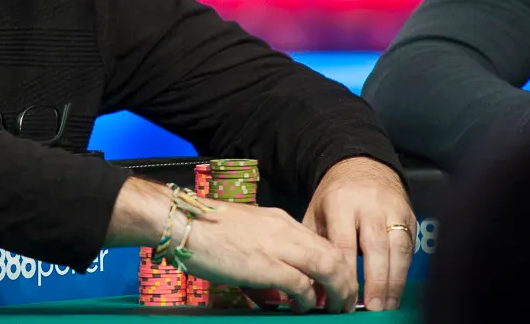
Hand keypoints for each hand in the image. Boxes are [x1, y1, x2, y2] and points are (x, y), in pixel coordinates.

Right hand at [179, 198, 357, 312]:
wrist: (182, 221)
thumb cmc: (204, 228)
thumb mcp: (245, 231)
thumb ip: (266, 248)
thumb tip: (278, 280)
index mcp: (279, 220)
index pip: (323, 243)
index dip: (338, 267)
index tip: (338, 286)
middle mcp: (284, 228)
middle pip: (334, 255)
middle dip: (346, 283)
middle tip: (345, 304)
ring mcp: (276, 244)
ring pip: (327, 267)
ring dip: (337, 292)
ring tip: (334, 309)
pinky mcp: (265, 264)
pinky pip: (301, 284)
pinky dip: (308, 300)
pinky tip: (302, 308)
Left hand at [303, 157, 414, 312]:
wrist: (361, 166)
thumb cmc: (335, 197)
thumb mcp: (316, 212)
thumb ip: (315, 245)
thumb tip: (312, 283)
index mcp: (340, 203)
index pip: (344, 243)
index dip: (347, 272)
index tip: (344, 296)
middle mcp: (369, 206)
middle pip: (376, 246)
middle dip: (376, 280)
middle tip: (373, 307)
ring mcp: (393, 210)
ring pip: (399, 248)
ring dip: (395, 280)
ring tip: (388, 304)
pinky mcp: (410, 216)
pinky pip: (411, 246)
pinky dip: (405, 270)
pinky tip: (398, 289)